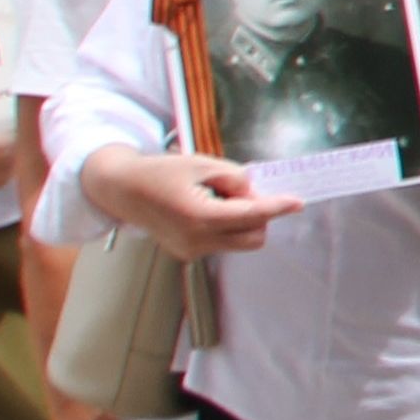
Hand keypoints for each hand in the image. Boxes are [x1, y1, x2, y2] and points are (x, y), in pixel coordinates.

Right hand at [83, 146, 301, 258]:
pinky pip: (223, 242)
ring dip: (241, 220)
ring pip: (239, 241)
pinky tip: (204, 208)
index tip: (297, 202)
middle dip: (258, 214)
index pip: (250, 216)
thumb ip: (235, 178)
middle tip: (239, 192)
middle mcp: (195, 240)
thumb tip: (257, 194)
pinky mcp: (188, 254)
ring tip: (216, 198)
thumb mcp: (202, 164)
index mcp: (198, 216)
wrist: (123, 190)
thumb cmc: (159, 173)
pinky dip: (225, 226)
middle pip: (253, 236)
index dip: (276, 208)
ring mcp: (191, 251)